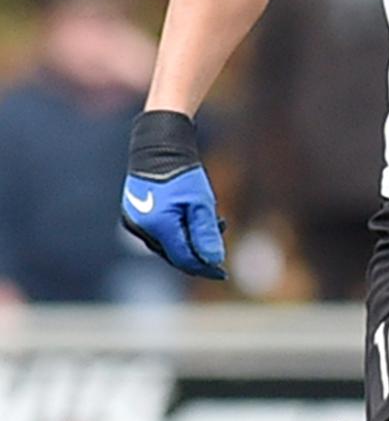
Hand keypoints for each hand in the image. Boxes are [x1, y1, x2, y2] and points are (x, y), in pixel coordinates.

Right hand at [120, 110, 226, 279]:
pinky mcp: (134, 215)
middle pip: (174, 253)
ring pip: (167, 243)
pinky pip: (159, 233)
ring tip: (215, 225)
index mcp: (158, 226)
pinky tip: (194, 221)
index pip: (183, 258)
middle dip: (198, 254)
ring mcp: (134, 222)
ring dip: (190, 241)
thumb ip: (206, 233)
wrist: (159, 146)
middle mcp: (141, 228)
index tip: (223, 274)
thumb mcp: (201, 204)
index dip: (204, 267)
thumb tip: (213, 261)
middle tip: (219, 255)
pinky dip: (178, 232)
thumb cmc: (183, 173)